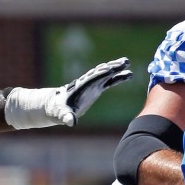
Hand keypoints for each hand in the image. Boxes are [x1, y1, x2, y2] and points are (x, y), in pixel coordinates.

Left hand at [4, 57, 133, 128]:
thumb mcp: (61, 114)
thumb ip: (67, 117)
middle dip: (110, 67)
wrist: (55, 106)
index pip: (90, 79)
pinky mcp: (95, 88)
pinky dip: (118, 78)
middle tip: (123, 62)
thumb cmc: (57, 110)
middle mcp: (86, 83)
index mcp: (78, 88)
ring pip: (105, 74)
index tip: (110, 69)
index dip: (99, 75)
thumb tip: (71, 122)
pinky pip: (109, 81)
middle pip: (99, 73)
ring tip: (127, 62)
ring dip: (116, 68)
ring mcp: (91, 84)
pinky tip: (129, 74)